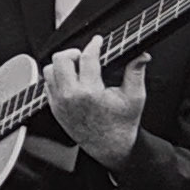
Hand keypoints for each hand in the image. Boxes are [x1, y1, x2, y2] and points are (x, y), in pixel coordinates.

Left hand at [44, 39, 148, 170]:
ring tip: (78, 68)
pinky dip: (58, 78)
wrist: (110, 147)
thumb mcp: (134, 96)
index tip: (98, 41)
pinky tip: (73, 80)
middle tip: (85, 56)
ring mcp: (59, 104)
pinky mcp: (54, 109)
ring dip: (63, 65)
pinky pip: (48, 85)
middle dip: (74, 53)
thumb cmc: (122, 124)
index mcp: (90, 92)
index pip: (87, 58)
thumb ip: (136, 72)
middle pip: (60, 60)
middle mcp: (70, 97)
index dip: (94, 44)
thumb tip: (142, 54)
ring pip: (49, 71)